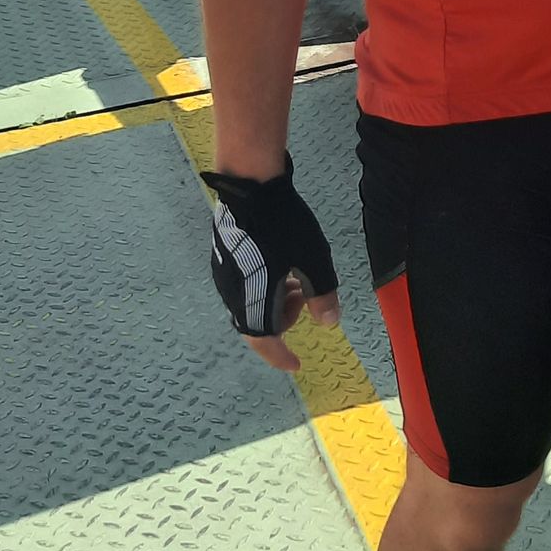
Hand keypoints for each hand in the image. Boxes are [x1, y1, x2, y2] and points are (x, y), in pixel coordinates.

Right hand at [204, 157, 341, 372]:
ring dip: (273, 303)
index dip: (280, 356)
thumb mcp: (313, 259)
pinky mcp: (221, 258)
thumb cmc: (284, 223)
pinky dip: (263, 289)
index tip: (296, 365)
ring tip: (296, 280)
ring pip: (248, 305)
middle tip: (304, 300)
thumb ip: (322, 294)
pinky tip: (279, 266)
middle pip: (255, 324)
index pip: (263, 341)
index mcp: (252, 299)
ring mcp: (222, 275)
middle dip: (283, 322)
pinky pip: (242, 288)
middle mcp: (232, 293)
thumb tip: (329, 323)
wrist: (249, 185)